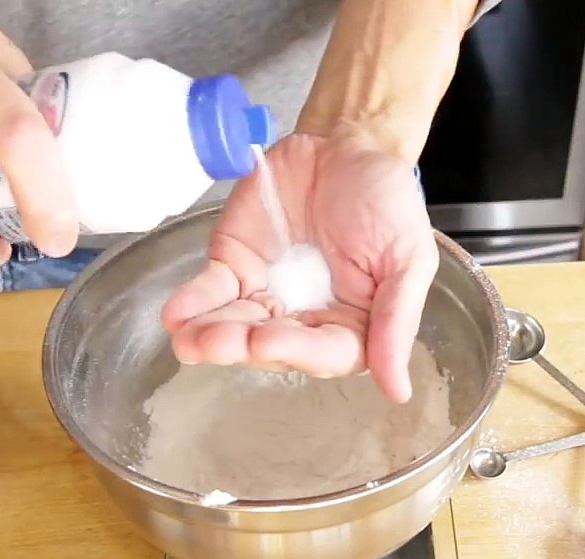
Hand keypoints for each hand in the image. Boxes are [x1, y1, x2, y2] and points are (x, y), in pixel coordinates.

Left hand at [160, 127, 438, 403]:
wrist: (347, 143)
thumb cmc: (387, 200)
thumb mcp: (407, 258)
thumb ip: (397, 321)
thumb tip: (400, 391)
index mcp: (352, 326)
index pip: (324, 352)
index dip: (296, 352)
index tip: (268, 341)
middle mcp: (305, 319)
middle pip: (271, 346)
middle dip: (242, 346)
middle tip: (218, 343)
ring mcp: (265, 294)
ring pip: (235, 325)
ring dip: (211, 335)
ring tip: (189, 339)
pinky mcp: (233, 265)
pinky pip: (209, 290)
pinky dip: (191, 303)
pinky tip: (176, 315)